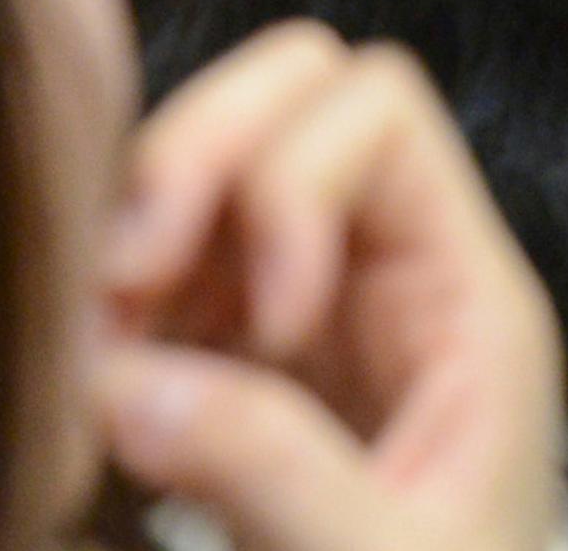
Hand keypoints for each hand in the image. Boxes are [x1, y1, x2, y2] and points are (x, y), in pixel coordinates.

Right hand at [92, 24, 564, 550]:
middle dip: (188, 162)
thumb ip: (270, 468)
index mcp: (467, 295)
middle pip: (287, 100)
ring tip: (100, 353)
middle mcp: (393, 274)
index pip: (378, 111)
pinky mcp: (242, 369)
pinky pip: (167, 277)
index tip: (261, 321)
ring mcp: (312, 312)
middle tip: (124, 291)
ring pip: (207, 175)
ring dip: (133, 236)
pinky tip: (100, 388)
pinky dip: (113, 307)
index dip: (289, 180)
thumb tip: (122, 376)